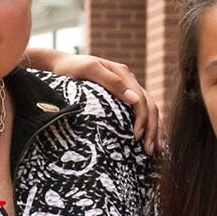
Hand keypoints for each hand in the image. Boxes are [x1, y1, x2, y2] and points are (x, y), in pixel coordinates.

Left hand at [42, 52, 159, 153]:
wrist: (61, 65)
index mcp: (123, 74)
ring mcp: (128, 89)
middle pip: (150, 106)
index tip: (136, 137)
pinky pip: (142, 112)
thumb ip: (111, 82)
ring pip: (150, 110)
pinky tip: (152, 139)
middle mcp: (129, 81)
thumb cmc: (71, 68)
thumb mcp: (89, 70)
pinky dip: (150, 126)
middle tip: (149, 150)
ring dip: (155, 130)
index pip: (141, 99)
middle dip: (152, 129)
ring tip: (156, 150)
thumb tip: (134, 99)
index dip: (142, 118)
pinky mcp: (123, 98)